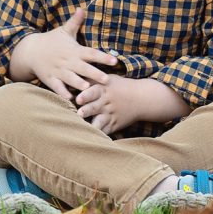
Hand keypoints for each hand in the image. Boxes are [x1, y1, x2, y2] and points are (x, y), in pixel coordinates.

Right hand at [9, 8, 117, 100]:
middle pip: (83, 68)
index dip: (103, 57)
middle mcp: (68, 61)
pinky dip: (63, 92)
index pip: (91, 53)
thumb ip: (75, 22)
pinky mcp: (50, 79)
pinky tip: (70, 98)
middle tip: (106, 79)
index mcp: (74, 50)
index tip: (115, 60)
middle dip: (94, 73)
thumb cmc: (51, 41)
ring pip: (71, 79)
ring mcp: (58, 71)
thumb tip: (82, 8)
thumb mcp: (63, 30)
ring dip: (79, 84)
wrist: (30, 50)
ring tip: (88, 89)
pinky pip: (57, 87)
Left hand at [75, 75, 191, 134]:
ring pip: (100, 121)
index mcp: (103, 89)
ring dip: (93, 125)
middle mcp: (106, 102)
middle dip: (86, 111)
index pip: (93, 91)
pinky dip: (100, 135)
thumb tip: (71, 74)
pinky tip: (91, 139)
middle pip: (94, 107)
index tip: (78, 98)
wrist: (141, 98)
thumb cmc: (118, 86)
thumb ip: (90, 79)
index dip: (86, 95)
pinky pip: (107, 131)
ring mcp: (111, 114)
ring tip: (85, 129)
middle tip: (79, 114)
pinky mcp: (115, 124)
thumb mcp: (106, 79)